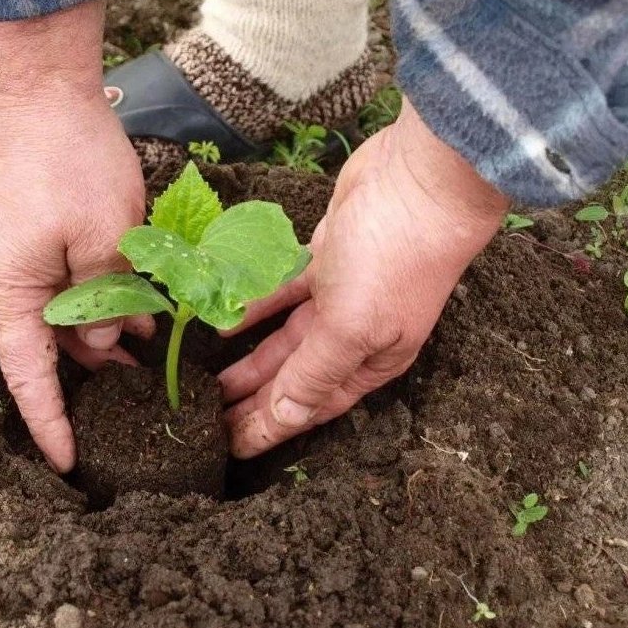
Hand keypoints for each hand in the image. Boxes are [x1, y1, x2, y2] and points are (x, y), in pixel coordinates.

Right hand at [0, 5, 151, 472]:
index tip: (68, 463)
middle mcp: (15, 283)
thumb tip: (106, 343)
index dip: (49, 423)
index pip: (28, 376)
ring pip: (69, 321)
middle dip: (90, 383)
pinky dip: (108, 307)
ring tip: (150, 370)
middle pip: (50, 351)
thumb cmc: (70, 163)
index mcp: (14, 291)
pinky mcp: (48, 240)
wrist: (47, 95)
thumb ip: (104, 301)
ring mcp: (30, 260)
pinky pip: (77, 289)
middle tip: (132, 415)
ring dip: (107, 343)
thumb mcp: (102, 241)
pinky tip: (145, 320)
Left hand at [219, 102, 508, 457]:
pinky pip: (281, 294)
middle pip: (294, 377)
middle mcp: (355, 334)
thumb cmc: (394, 259)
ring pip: (285, 338)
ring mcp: (340, 295)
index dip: (270, 428)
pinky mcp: (325, 258)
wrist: (420, 179)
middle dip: (253, 400)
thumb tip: (286, 418)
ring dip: (249, 359)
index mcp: (370, 361)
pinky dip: (254, 307)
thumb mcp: (351, 326)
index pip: (311, 406)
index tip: (230, 448)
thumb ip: (314, 373)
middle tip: (206, 419)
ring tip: (207, 381)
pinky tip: (222, 321)